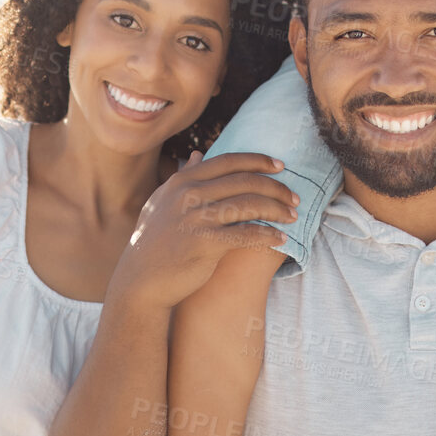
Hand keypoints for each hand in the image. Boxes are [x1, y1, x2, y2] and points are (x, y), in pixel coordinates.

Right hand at [112, 152, 297, 309]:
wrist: (141, 280)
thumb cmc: (155, 241)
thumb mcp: (162, 202)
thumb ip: (184, 177)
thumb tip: (199, 154)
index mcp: (182, 181)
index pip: (229, 161)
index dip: (258, 160)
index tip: (281, 166)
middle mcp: (189, 195)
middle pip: (245, 181)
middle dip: (275, 187)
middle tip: (294, 197)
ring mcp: (196, 218)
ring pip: (249, 205)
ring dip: (277, 210)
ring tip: (292, 216)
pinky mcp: (204, 243)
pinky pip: (246, 234)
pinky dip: (268, 235)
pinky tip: (281, 239)